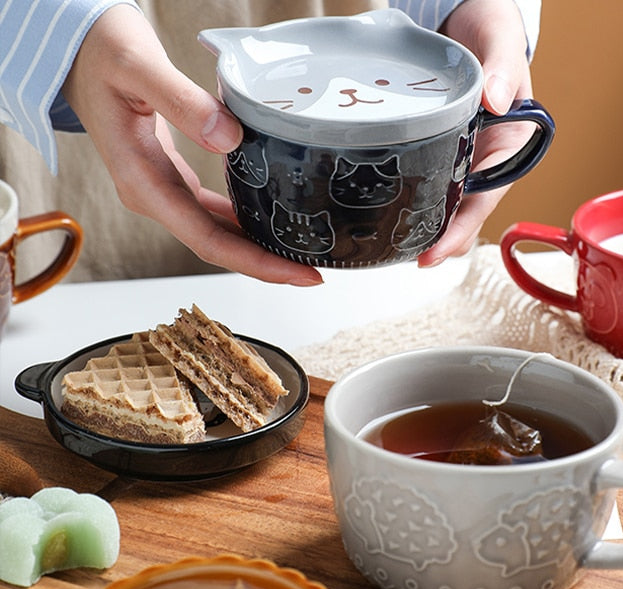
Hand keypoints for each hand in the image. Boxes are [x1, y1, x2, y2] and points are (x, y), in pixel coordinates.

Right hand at [61, 5, 322, 285]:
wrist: (76, 48)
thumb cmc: (99, 52)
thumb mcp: (137, 66)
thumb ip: (180, 100)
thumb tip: (228, 139)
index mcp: (142, 182)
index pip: (206, 240)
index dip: (254, 263)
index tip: (295, 274)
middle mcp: (151, 196)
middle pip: (215, 247)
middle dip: (265, 266)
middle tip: (314, 274)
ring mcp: (160, 191)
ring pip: (215, 233)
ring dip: (256, 248)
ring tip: (301, 256)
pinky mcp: (170, 180)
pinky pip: (212, 213)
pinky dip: (242, 222)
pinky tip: (270, 223)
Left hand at [418, 0, 534, 266]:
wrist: (470, 15)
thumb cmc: (493, 28)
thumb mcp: (502, 42)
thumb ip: (502, 69)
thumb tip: (496, 100)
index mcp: (510, 145)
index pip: (486, 199)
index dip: (461, 229)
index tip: (436, 252)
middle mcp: (486, 157)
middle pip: (463, 212)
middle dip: (439, 240)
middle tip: (409, 257)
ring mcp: (462, 155)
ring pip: (445, 203)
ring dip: (425, 226)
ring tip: (396, 246)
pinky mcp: (440, 146)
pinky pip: (427, 178)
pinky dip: (413, 198)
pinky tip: (391, 211)